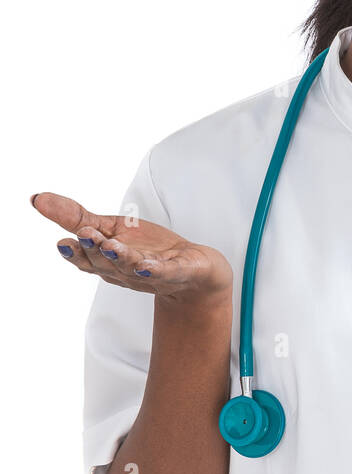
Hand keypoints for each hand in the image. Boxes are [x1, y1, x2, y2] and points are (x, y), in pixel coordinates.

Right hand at [31, 192, 232, 302]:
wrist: (192, 269)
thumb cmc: (147, 248)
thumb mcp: (108, 227)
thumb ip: (74, 216)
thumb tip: (36, 198)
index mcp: (105, 262)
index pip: (85, 259)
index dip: (74, 253)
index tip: (62, 242)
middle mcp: (123, 271)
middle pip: (105, 262)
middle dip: (94, 250)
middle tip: (86, 236)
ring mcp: (149, 274)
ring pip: (131, 268)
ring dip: (120, 257)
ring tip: (110, 246)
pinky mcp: (176, 272)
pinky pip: (164, 273)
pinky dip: (155, 270)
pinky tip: (147, 266)